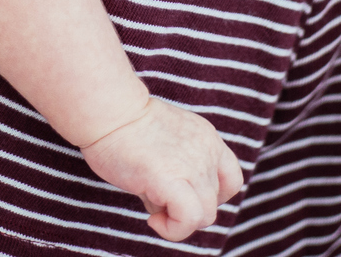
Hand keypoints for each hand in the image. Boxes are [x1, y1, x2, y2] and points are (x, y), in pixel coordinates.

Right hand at [79, 96, 243, 242]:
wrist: (110, 111)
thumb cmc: (124, 124)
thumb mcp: (167, 139)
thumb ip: (179, 164)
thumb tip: (168, 203)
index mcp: (208, 138)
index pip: (231, 179)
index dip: (212, 196)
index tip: (184, 193)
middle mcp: (207, 152)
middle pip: (213, 202)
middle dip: (186, 208)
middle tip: (156, 197)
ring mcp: (194, 167)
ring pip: (204, 216)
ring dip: (177, 220)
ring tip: (150, 203)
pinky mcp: (173, 181)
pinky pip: (188, 220)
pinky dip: (172, 229)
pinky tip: (153, 220)